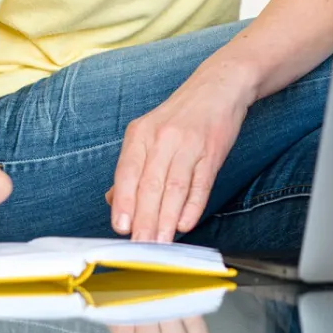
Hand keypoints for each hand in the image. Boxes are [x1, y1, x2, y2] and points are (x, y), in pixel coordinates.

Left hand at [109, 77, 249, 242]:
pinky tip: (185, 224)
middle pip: (150, 185)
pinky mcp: (212, 152)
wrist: (218, 87)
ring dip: (167, 220)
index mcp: (140, 134)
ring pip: (174, 188)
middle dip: (145, 220)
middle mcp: (162, 138)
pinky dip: (193, 207)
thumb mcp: (148, 132)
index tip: (121, 227)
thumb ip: (131, 167)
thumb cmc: (180, 115)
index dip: (124, 201)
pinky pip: (201, 184)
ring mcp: (189, 145)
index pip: (127, 172)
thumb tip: (114, 201)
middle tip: (141, 246)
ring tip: (161, 243)